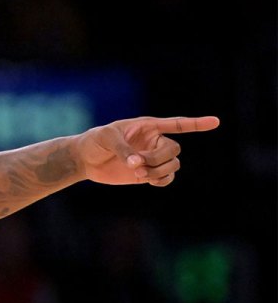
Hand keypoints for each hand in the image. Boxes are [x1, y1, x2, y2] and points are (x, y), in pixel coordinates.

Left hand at [76, 116, 218, 185]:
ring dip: (159, 171)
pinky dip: (162, 181)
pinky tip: (149, 181)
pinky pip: (166, 178)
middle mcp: (154, 141)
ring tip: (138, 173)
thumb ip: (124, 149)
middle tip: (137, 164)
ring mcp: (152, 158)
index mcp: (148, 126)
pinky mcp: (147, 173)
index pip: (177, 124)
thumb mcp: (107, 138)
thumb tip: (137, 165)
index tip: (216, 122)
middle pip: (174, 150)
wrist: (85, 159)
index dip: (196, 123)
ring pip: (173, 165)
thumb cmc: (95, 141)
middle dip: (158, 159)